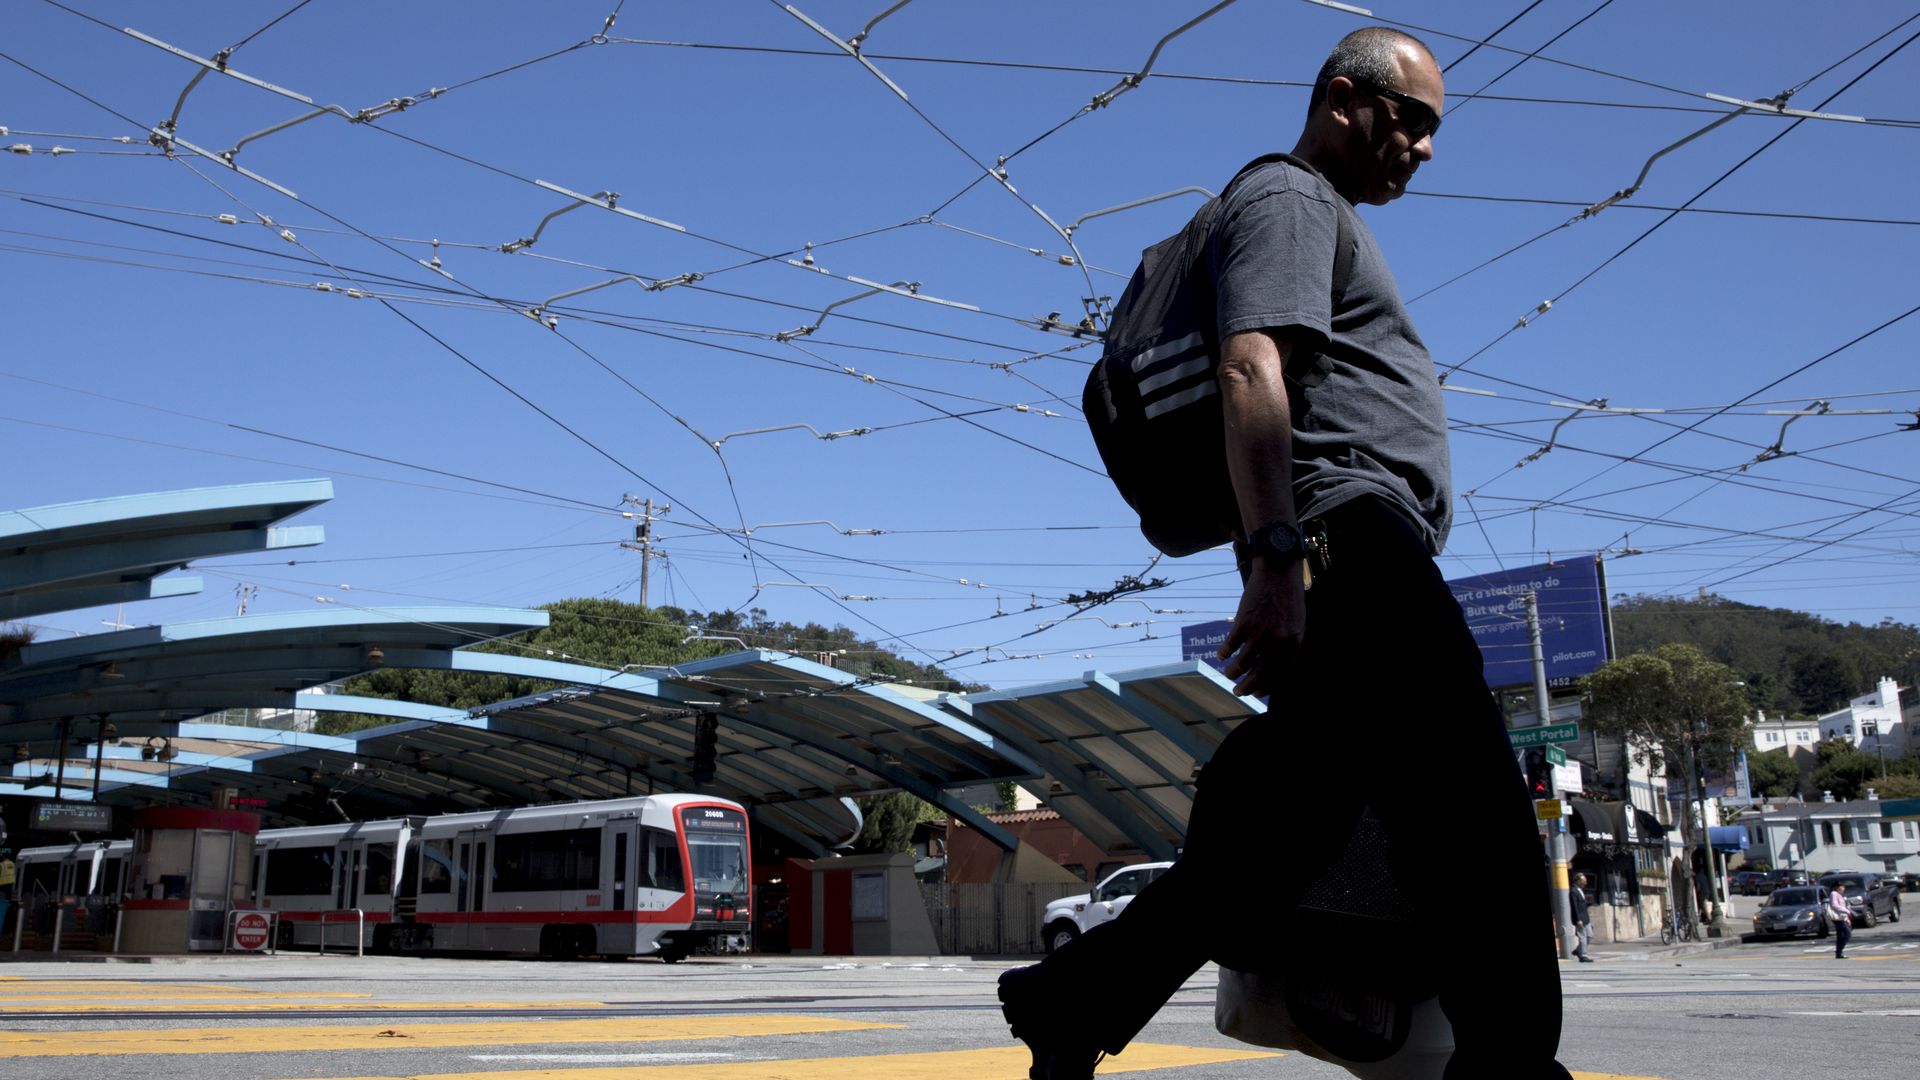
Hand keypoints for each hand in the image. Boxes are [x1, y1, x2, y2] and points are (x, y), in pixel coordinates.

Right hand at [1217, 556, 1305, 696]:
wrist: (1279, 574)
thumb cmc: (1288, 600)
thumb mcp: (1296, 627)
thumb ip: (1287, 647)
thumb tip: (1275, 668)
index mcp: (1292, 645)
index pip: (1279, 676)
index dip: (1266, 688)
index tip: (1257, 692)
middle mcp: (1276, 642)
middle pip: (1259, 675)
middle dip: (1247, 687)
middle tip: (1239, 692)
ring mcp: (1259, 633)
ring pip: (1242, 664)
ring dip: (1233, 673)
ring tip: (1228, 674)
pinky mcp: (1244, 622)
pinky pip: (1230, 646)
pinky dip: (1224, 653)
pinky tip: (1221, 655)